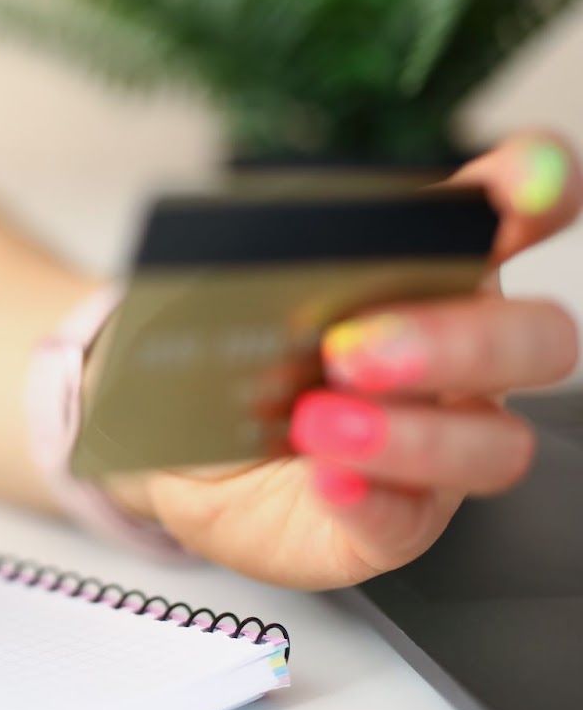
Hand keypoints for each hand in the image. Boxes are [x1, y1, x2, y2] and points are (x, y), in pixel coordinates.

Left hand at [122, 133, 582, 588]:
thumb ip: (265, 266)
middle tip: (355, 348)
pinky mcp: (396, 523)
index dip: (538, 191)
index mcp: (435, 276)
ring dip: (411, 434)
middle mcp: (462, 361)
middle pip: (533, 339)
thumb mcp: (231, 301)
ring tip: (316, 422)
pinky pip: (405, 520)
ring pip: (493, 444)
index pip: (517, 217)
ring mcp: (442, 448)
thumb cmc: (226, 363)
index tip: (524, 186)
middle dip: (459, 338)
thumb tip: (258, 251)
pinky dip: (366, 499)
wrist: (172, 457)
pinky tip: (322, 478)